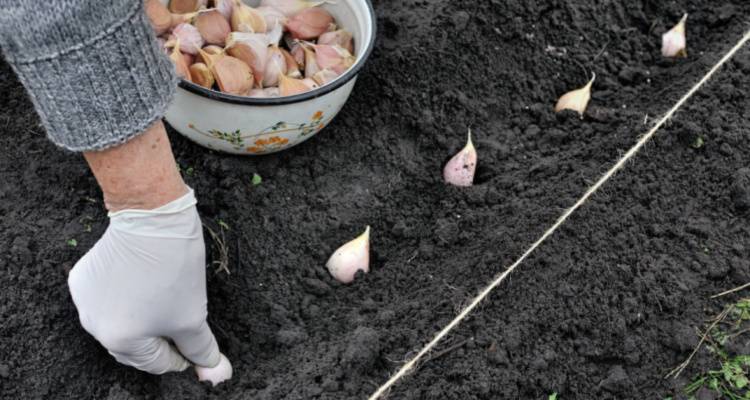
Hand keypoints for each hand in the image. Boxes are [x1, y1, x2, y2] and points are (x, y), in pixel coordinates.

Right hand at [67, 189, 231, 384]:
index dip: (182, 355)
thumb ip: (201, 349)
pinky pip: (106, 300)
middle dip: (161, 339)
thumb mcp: (193, 315)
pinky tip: (144, 285)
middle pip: (135, 346)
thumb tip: (214, 372)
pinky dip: (125, 299)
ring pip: (119, 323)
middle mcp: (93, 325)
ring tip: (165, 301)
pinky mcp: (82, 277)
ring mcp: (84, 300)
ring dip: (142, 320)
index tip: (196, 347)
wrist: (152, 217)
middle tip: (184, 324)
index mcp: (119, 340)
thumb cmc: (172, 267)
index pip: (157, 363)